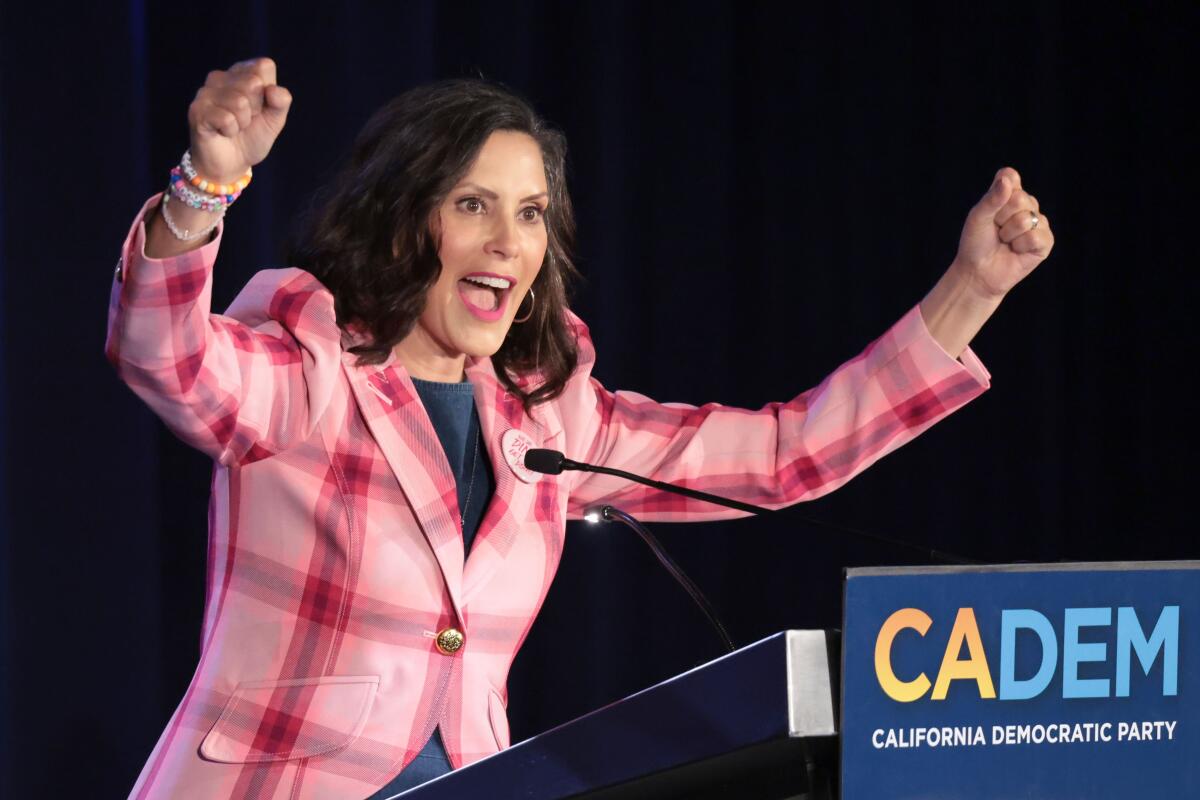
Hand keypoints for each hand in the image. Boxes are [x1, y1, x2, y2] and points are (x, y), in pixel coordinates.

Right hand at [187, 57, 291, 181]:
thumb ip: (281, 102)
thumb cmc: (252, 137)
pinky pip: (227, 119)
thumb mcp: (274, 120)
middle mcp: (220, 76)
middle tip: (245, 120)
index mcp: (242, 73)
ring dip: (243, 123)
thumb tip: (274, 90)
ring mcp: (206, 92)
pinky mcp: (197, 110)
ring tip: (234, 127)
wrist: (231, 164)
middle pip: (253, 83)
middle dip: (256, 109)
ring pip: (240, 102)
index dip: (269, 92)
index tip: (260, 107)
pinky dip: (231, 131)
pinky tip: (222, 132)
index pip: (264, 66)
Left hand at [952, 167, 1054, 298]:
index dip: (998, 192)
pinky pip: (1035, 236)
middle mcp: (1027, 205)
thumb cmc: (976, 243)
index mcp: (1010, 194)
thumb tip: (1007, 180)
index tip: (989, 209)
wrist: (978, 272)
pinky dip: (1019, 246)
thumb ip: (992, 198)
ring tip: (1005, 242)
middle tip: (996, 231)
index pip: (1010, 176)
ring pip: (1026, 219)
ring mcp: (1039, 222)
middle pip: (1019, 198)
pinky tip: (1016, 251)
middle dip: (1001, 218)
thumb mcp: (978, 218)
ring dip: (1009, 235)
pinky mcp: (1046, 241)